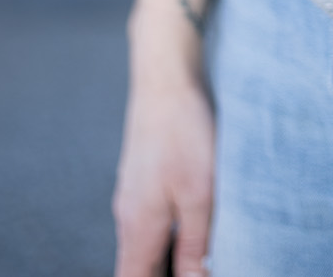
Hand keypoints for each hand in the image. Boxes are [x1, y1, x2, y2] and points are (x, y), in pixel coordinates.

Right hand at [113, 76, 215, 276]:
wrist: (165, 76)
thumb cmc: (183, 131)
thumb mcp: (200, 194)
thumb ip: (196, 245)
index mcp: (138, 229)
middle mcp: (129, 216)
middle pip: (139, 267)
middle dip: (164, 273)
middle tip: (201, 266)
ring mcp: (134, 193)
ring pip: (147, 242)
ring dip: (170, 256)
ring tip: (204, 253)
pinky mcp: (145, 175)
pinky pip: (153, 218)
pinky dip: (172, 230)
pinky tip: (198, 219)